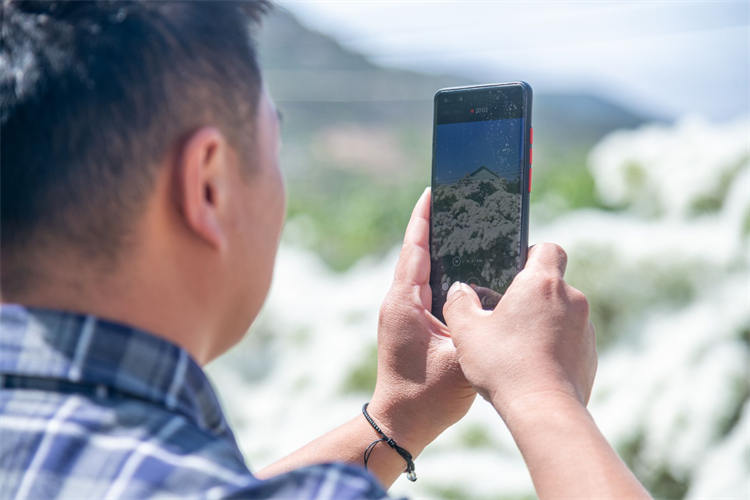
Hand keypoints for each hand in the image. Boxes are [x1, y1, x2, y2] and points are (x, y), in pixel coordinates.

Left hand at [368, 188, 475, 453]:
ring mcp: (402, 312)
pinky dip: (440, 270)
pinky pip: (424, 286)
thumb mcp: (460, 357)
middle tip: (457, 200)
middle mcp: (399, 302)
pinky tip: (463, 267)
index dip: (424, 218)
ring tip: (462, 224)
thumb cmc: (429, 395)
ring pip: (421, 269)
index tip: (434, 190)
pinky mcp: (410, 323)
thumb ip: (474, 324)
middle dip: (434, 225)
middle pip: (417, 252)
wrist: (402, 423)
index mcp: (405, 302)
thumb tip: (493, 297)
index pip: (415, 248)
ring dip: (437, 246)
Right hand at [443, 243, 595, 415]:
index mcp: (541, 283)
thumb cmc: (504, 366)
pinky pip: (570, 340)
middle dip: (531, 296)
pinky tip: (531, 367)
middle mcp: (571, 299)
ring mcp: (585, 328)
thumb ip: (459, 303)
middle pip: (553, 283)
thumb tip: (459, 290)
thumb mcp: (466, 332)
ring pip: (562, 313)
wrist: (543, 410)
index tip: (513, 272)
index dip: (531, 255)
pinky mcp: (590, 355)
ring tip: (516, 347)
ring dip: (543, 322)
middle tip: (505, 316)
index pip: (548, 249)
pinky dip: (554, 347)